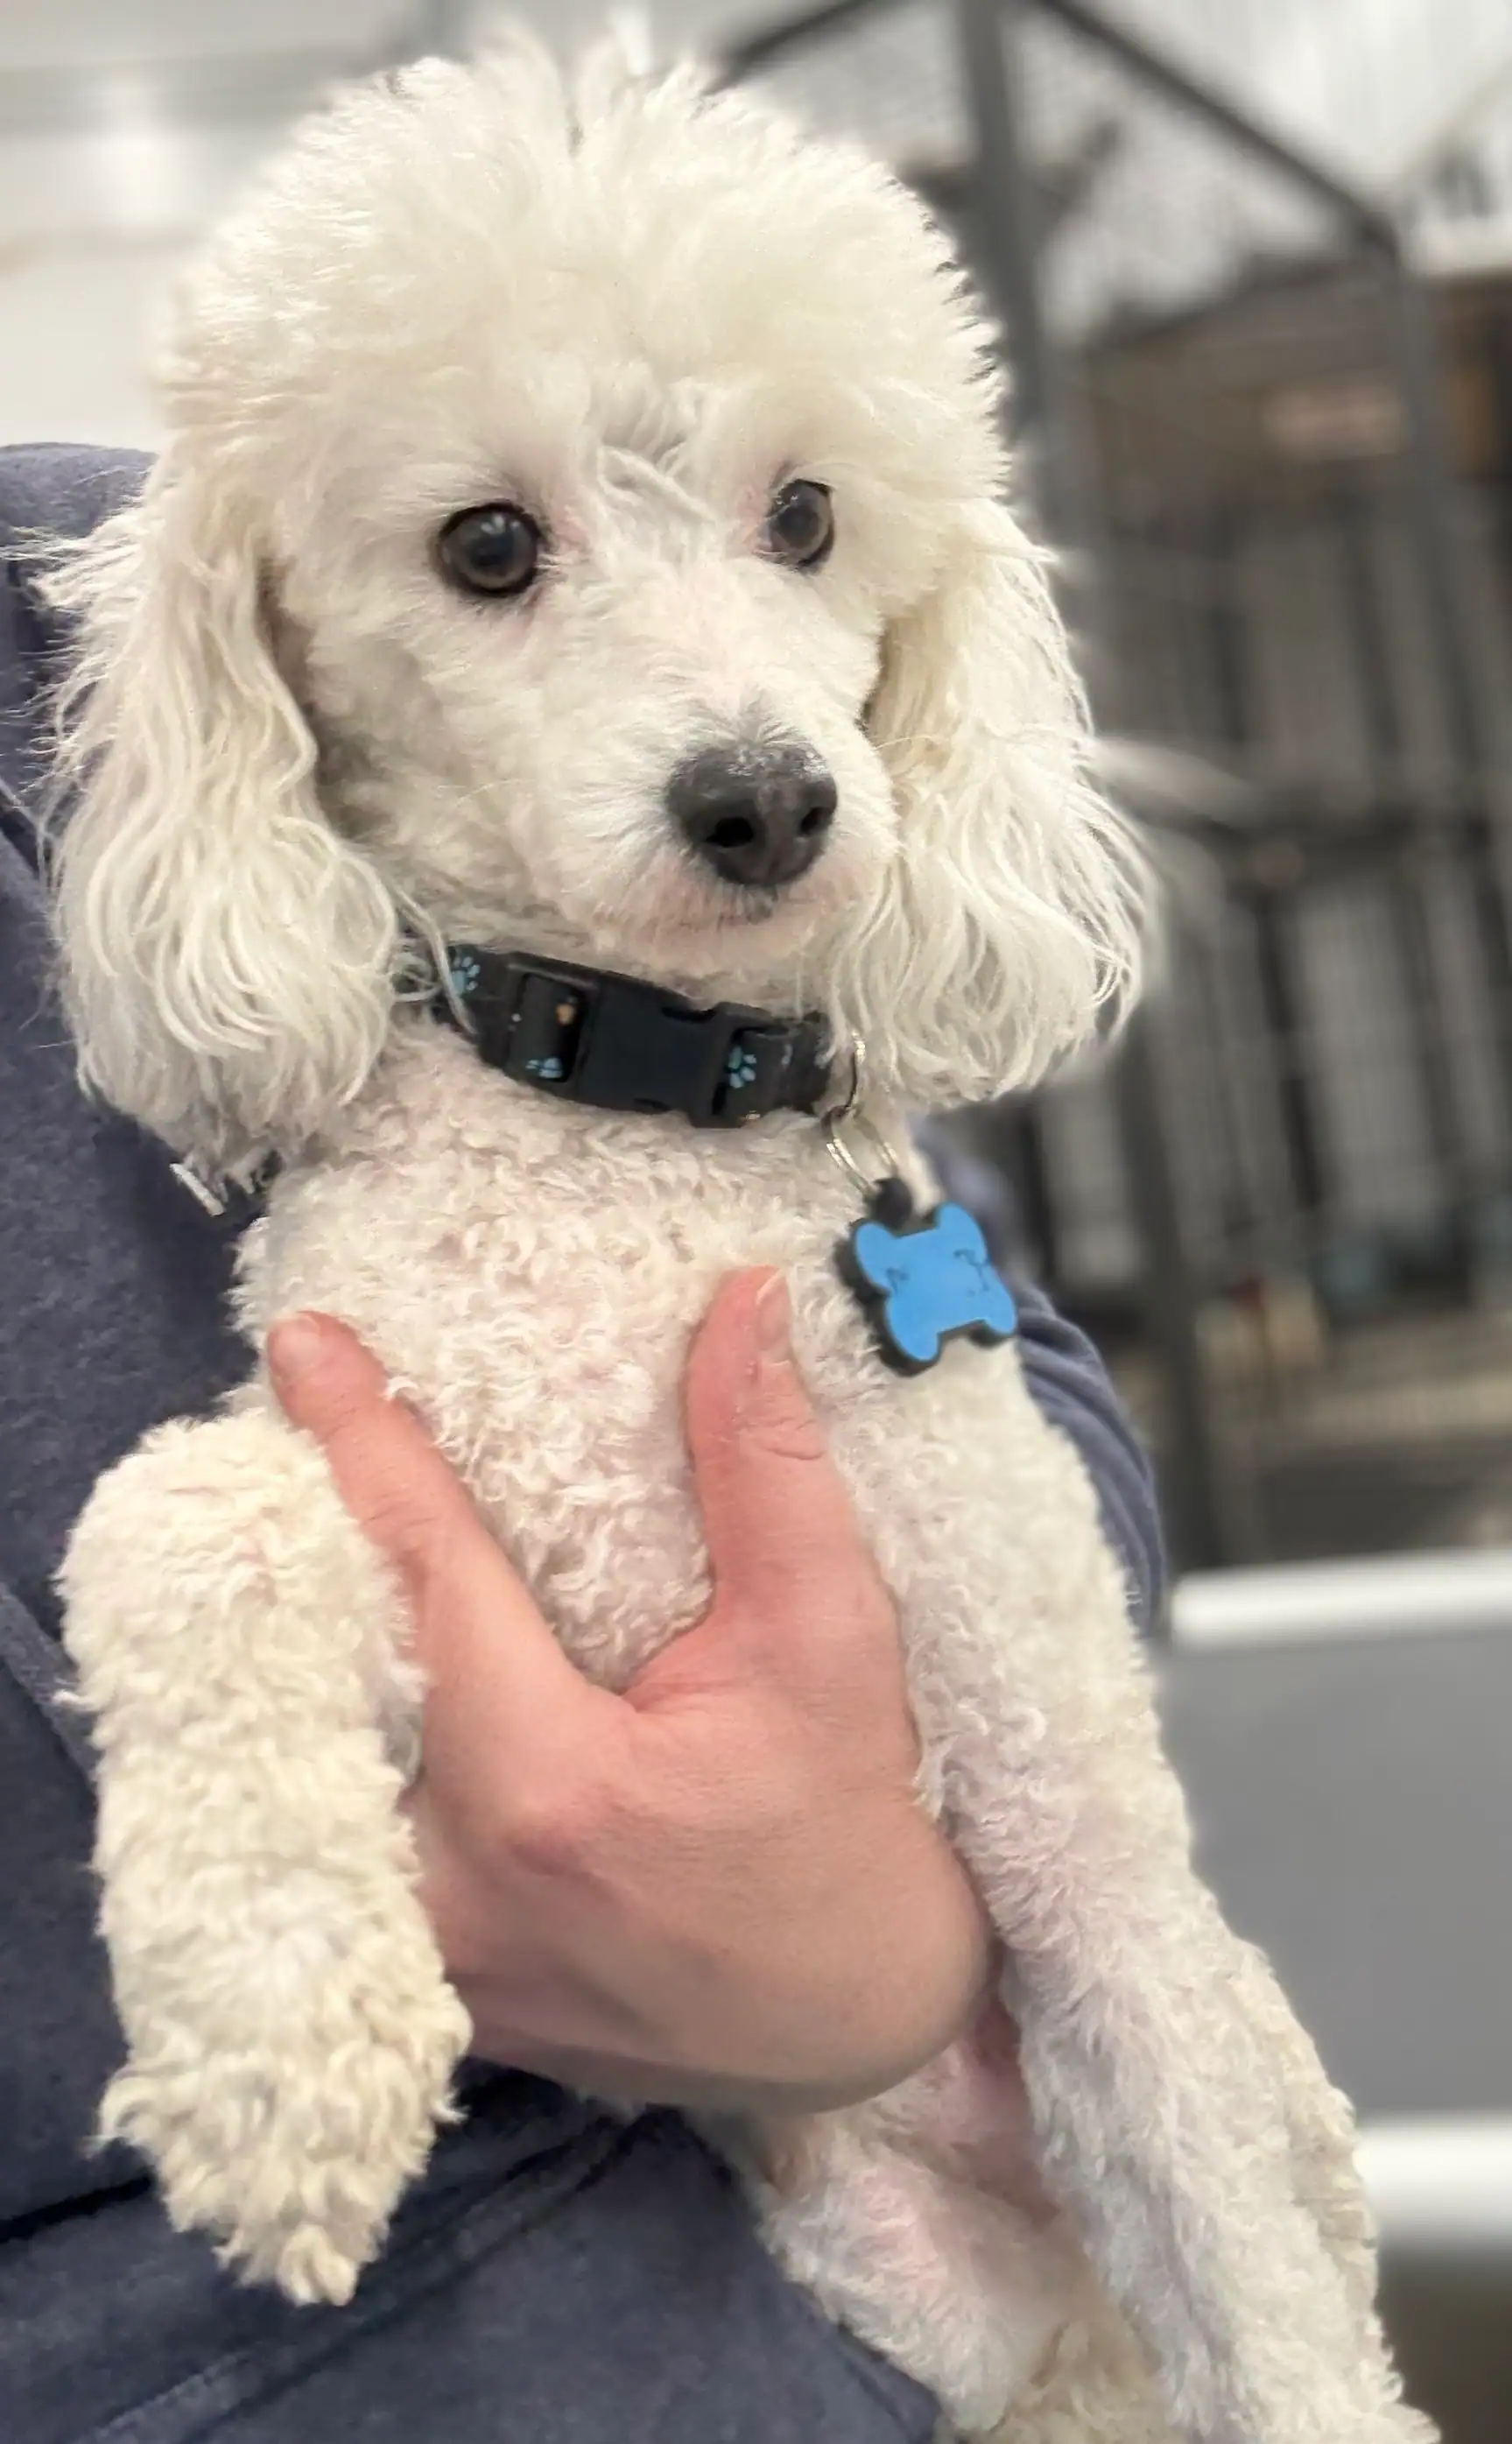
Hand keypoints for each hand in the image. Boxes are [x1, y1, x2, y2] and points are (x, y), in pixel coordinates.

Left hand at [267, 1271, 991, 2112]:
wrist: (860, 2024)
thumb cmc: (854, 1827)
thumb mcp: (832, 1639)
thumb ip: (768, 1467)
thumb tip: (741, 1303)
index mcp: (550, 1791)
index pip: (427, 1579)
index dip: (363, 1444)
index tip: (301, 1344)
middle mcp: (460, 1890)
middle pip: (332, 1686)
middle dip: (305, 1562)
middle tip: (282, 1449)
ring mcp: (435, 1963)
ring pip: (317, 1784)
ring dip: (313, 1669)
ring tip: (307, 1560)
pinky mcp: (436, 1996)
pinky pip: (348, 1858)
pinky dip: (342, 1763)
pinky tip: (357, 1696)